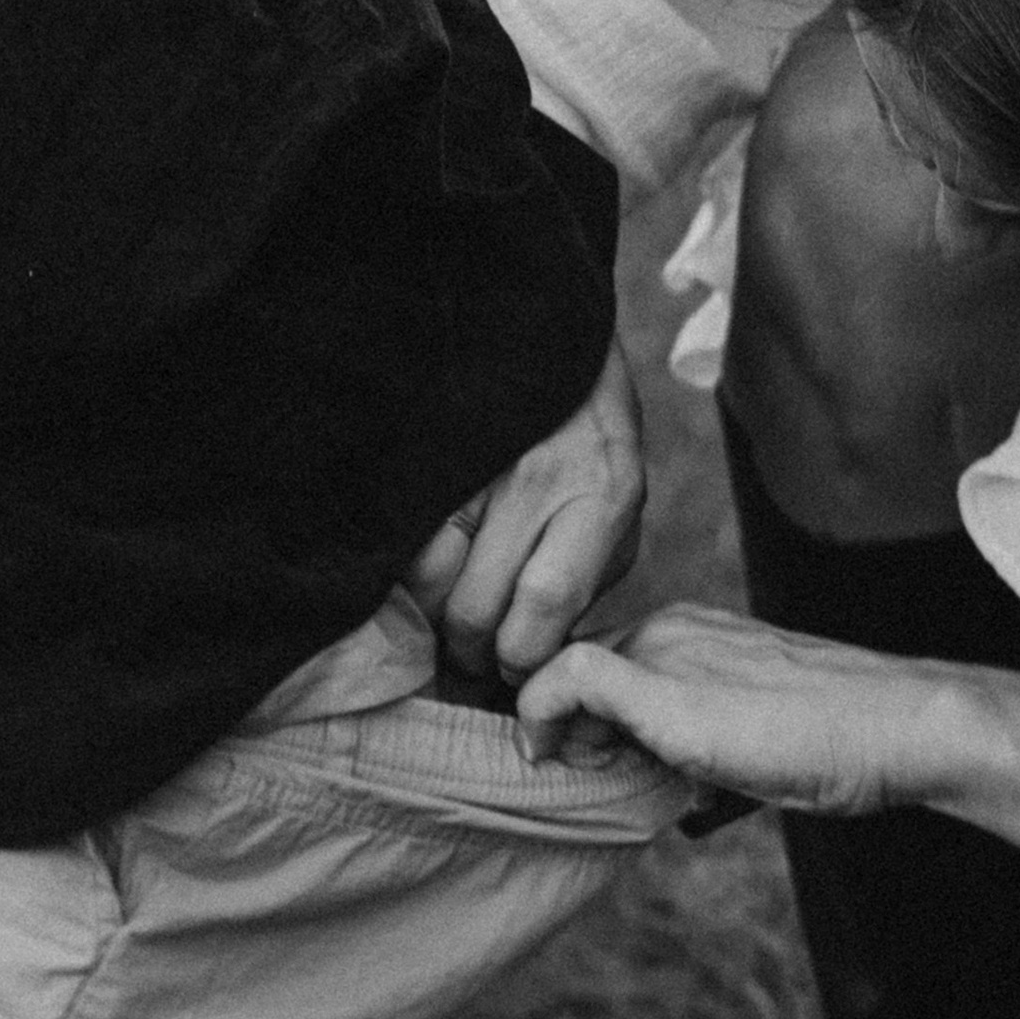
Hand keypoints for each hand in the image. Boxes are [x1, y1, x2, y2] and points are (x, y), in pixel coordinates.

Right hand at [408, 337, 646, 679]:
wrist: (550, 347)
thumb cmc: (591, 447)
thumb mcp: (619, 515)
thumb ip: (584, 586)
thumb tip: (533, 661)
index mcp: (599, 497)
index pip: (545, 604)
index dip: (521, 657)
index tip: (514, 672)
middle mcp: (535, 481)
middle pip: (475, 607)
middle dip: (469, 655)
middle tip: (472, 661)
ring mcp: (472, 468)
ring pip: (426, 582)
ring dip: (430, 620)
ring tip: (447, 620)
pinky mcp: (426, 462)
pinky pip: (401, 546)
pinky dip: (406, 579)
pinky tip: (423, 579)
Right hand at [515, 602, 944, 813]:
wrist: (906, 735)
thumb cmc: (794, 728)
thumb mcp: (672, 709)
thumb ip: (591, 686)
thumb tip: (533, 693)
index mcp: (661, 635)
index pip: (567, 668)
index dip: (545, 720)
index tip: (546, 771)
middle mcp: (693, 645)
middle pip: (612, 697)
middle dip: (597, 746)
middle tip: (603, 792)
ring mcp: (734, 677)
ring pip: (661, 726)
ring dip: (646, 766)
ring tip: (657, 802)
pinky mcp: (770, 715)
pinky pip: (711, 749)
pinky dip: (699, 781)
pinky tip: (712, 810)